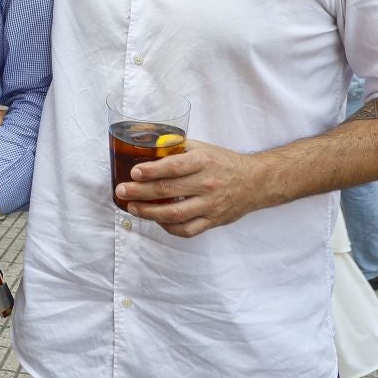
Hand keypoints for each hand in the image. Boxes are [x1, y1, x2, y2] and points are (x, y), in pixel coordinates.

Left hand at [116, 140, 273, 237]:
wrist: (256, 182)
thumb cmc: (224, 163)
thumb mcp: (203, 148)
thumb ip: (178, 148)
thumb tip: (149, 148)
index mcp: (204, 162)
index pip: (174, 167)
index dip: (152, 170)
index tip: (133, 172)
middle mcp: (208, 184)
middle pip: (169, 190)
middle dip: (141, 192)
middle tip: (121, 191)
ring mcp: (211, 205)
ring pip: (175, 214)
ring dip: (149, 212)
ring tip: (132, 207)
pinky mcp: (213, 221)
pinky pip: (187, 230)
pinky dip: (169, 227)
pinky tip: (157, 220)